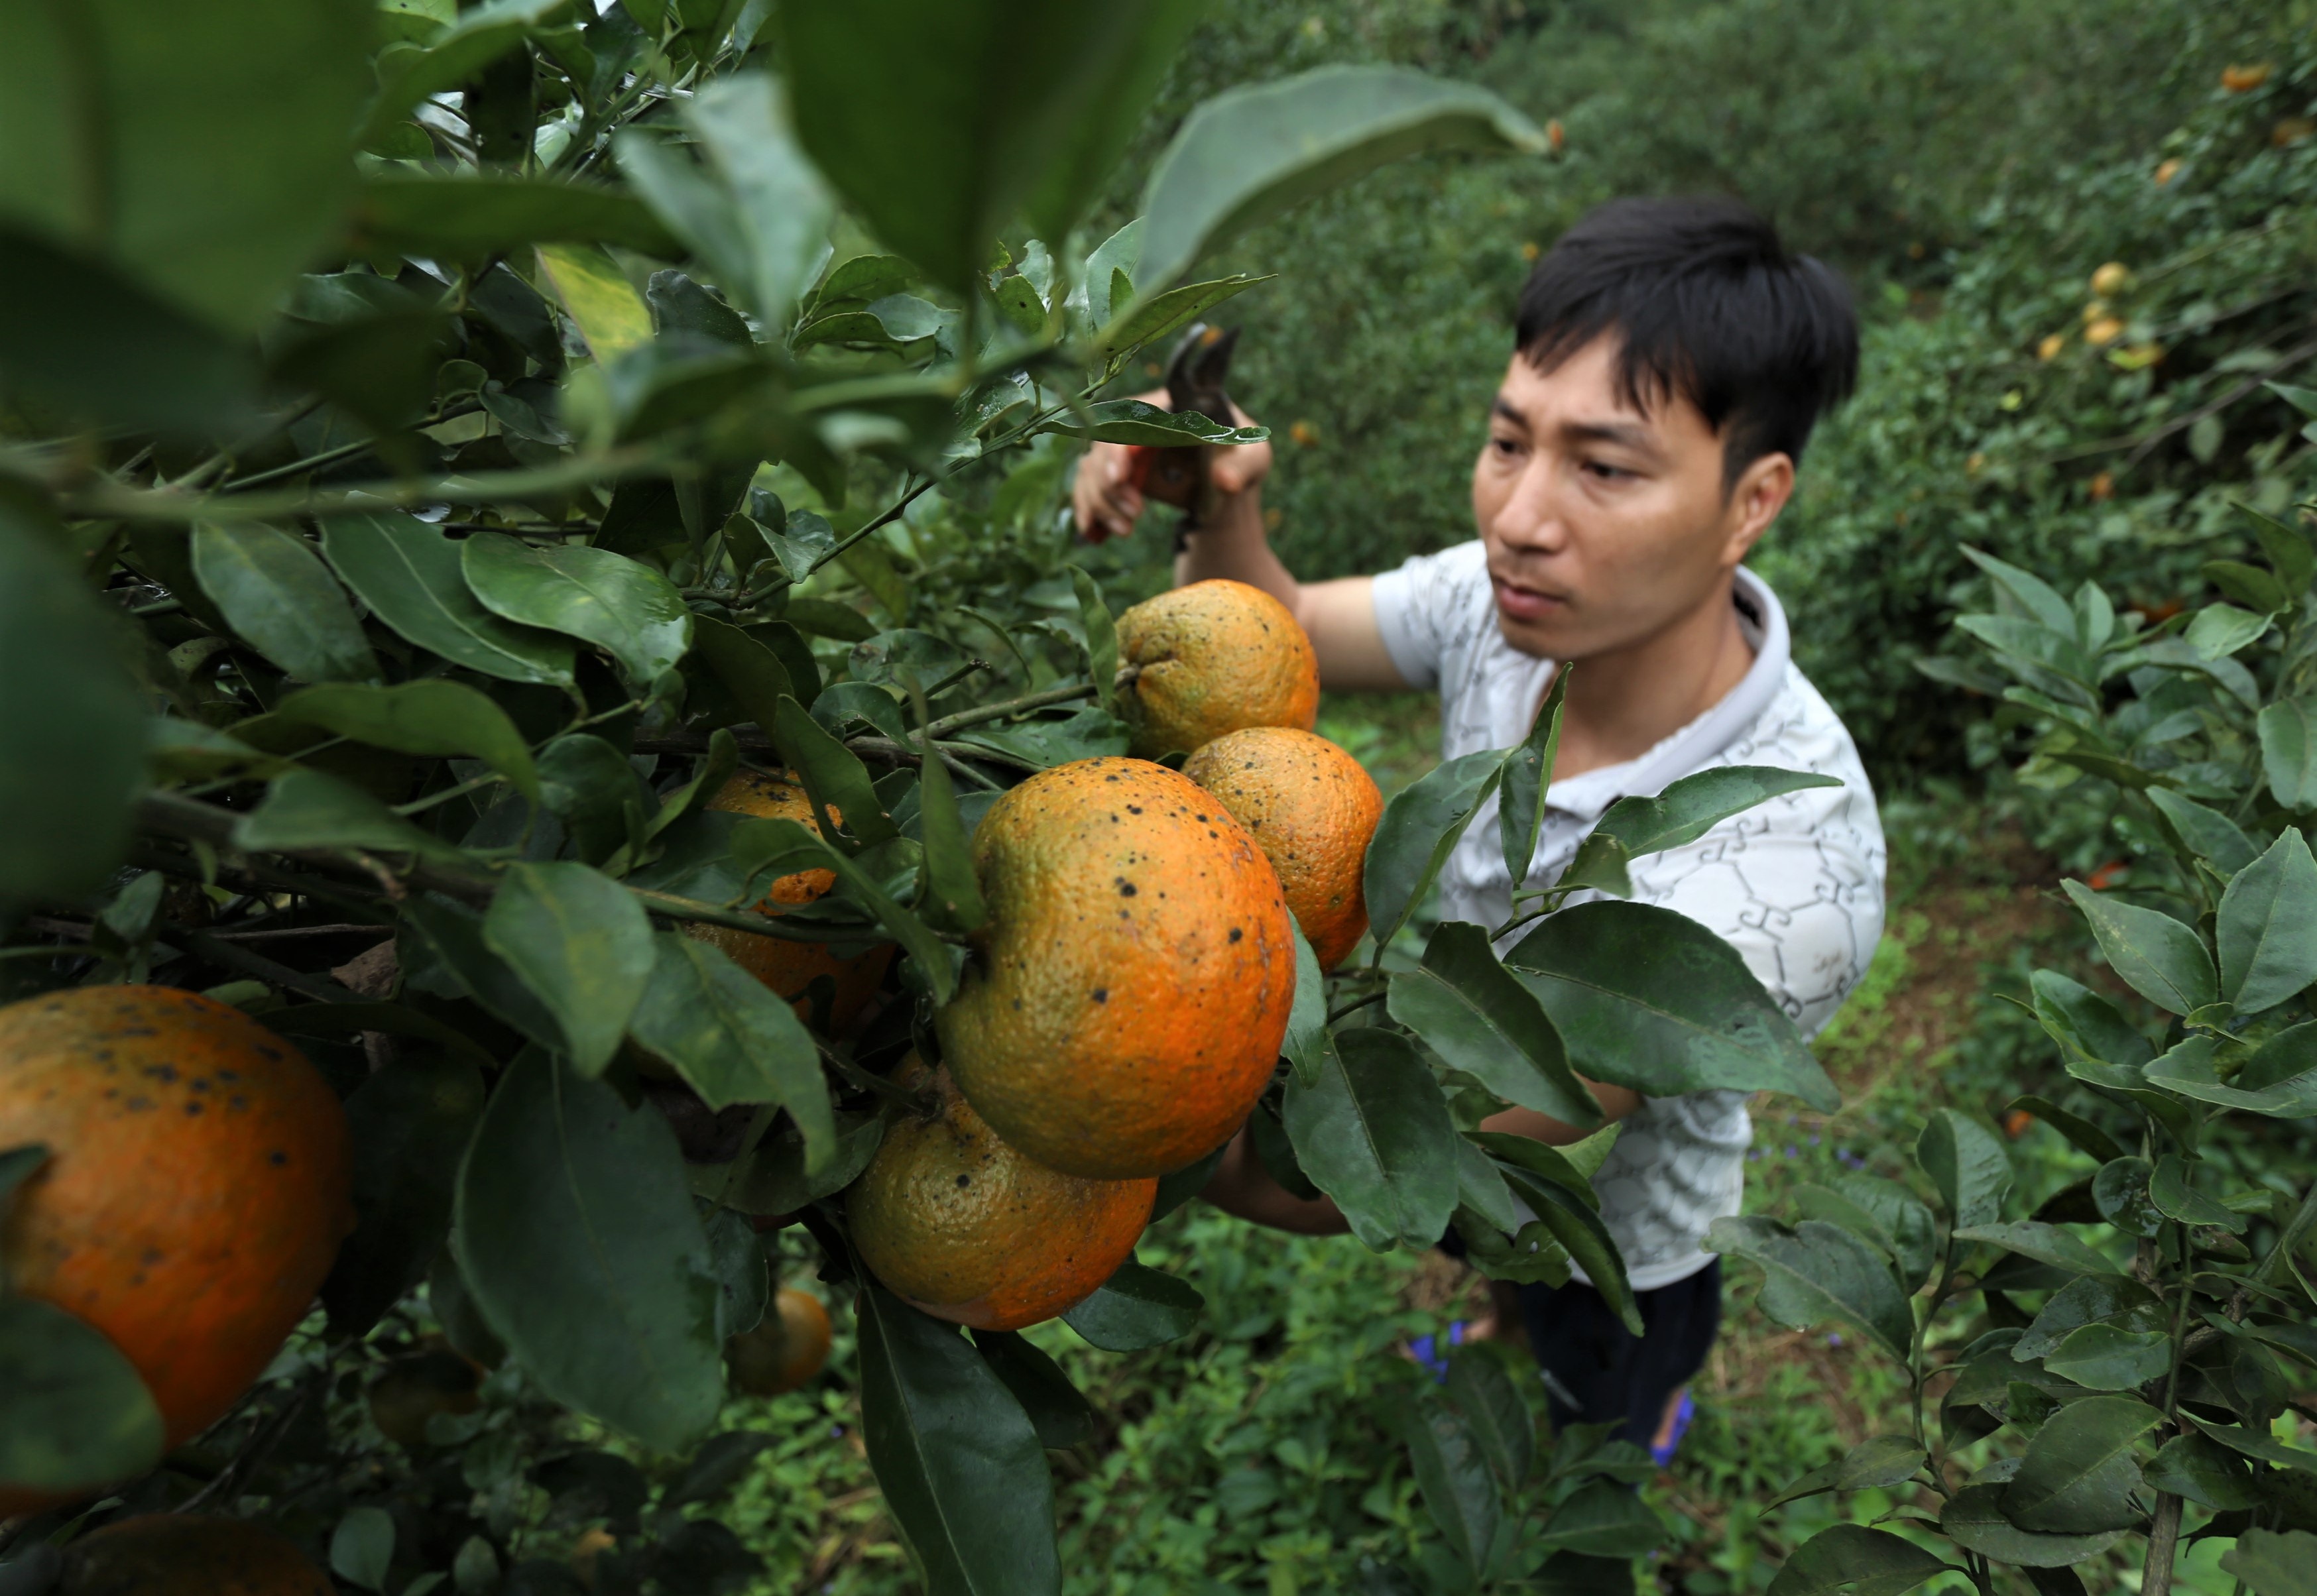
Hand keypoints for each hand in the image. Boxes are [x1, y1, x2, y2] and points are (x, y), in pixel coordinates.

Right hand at [1070, 392, 1273, 543]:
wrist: (1224, 487)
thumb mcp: (1252, 460)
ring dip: (1100, 502)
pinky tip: (1096, 534)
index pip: (1130, 419)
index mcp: (1168, 408)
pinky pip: (1088, 489)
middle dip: (1109, 483)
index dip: (1119, 447)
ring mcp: (1122, 448)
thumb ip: (1242, 467)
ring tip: (1126, 530)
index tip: (1122, 478)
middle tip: (1135, 515)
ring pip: (1090, 469)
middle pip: (1102, 445)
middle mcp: (1137, 422)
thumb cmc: (1240, 460)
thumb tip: (1224, 480)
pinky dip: (1088, 511)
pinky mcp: (1114, 473)